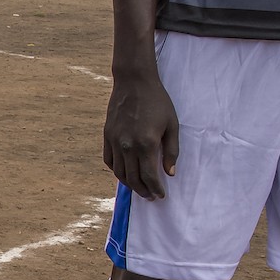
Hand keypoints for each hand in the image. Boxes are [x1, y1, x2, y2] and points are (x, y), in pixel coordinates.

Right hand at [103, 66, 179, 198]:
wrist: (134, 82)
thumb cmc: (157, 101)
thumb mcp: (172, 125)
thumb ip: (171, 151)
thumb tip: (170, 173)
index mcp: (146, 143)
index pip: (149, 176)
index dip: (156, 189)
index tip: (161, 195)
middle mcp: (128, 146)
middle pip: (133, 178)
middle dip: (143, 191)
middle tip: (151, 196)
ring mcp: (115, 141)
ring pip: (119, 172)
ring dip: (129, 184)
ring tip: (139, 188)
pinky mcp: (107, 136)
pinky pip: (109, 160)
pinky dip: (117, 170)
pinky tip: (125, 172)